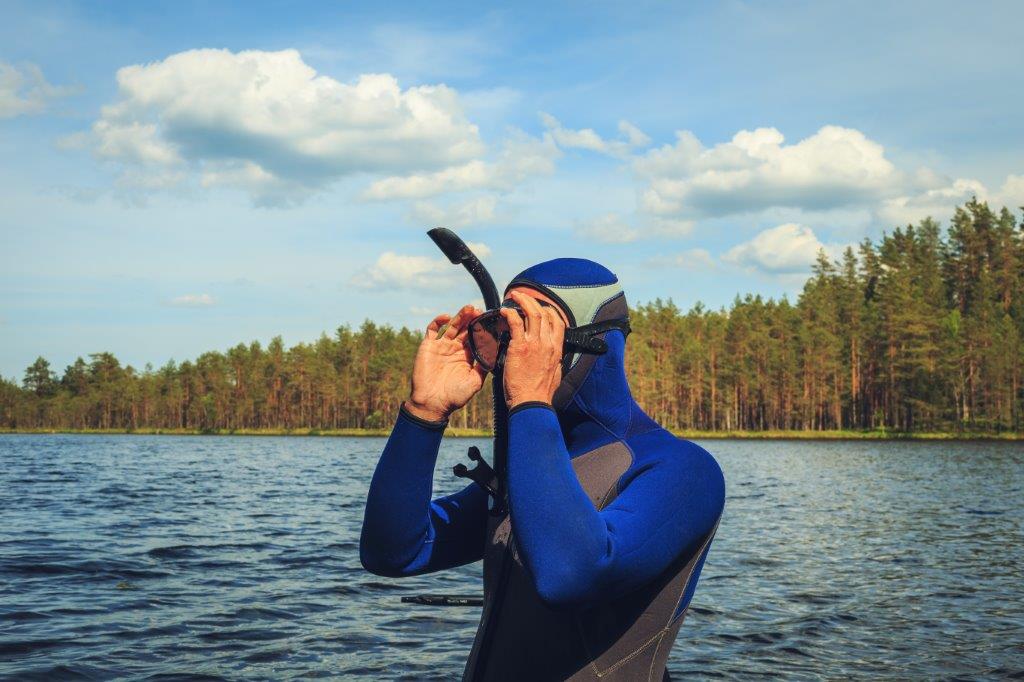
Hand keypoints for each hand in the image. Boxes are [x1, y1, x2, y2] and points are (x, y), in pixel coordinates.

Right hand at [406, 304, 486, 421]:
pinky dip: (438, 321)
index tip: (491, 321)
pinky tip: (447, 317)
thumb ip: (484, 366)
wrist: (433, 404)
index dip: (482, 329)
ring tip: (469, 309)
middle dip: (472, 319)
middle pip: (465, 328)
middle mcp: (455, 349)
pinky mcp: (428, 346)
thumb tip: (496, 352)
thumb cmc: (455, 396)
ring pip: (452, 326)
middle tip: (480, 310)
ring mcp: (441, 346)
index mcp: (467, 356)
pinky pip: (432, 329)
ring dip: (460, 316)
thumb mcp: (475, 381)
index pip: (476, 337)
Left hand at [500, 290, 565, 408]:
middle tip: (524, 297)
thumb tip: (551, 359)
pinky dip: (511, 313)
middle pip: (545, 314)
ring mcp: (535, 344)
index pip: (558, 322)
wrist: (531, 402)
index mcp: (557, 350)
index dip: (549, 311)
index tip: (541, 308)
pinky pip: (516, 322)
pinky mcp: (520, 346)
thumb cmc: (539, 393)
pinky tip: (505, 311)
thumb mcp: (555, 375)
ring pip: (532, 313)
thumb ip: (553, 362)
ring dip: (523, 301)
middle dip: (534, 301)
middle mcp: (548, 343)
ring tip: (514, 296)